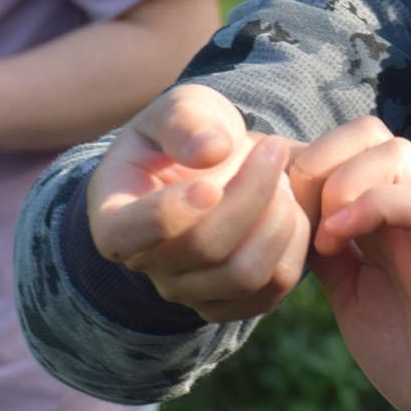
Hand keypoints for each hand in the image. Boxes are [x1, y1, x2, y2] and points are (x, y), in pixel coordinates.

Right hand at [85, 85, 393, 323]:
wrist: (217, 167)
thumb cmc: (189, 134)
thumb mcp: (181, 108)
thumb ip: (185, 121)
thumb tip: (211, 152)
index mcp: (115, 219)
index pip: (126, 235)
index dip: (168, 214)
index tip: (210, 183)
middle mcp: (149, 266)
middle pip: (204, 248)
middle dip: (251, 194)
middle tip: (274, 148)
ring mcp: (192, 291)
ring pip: (244, 275)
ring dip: (278, 219)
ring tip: (283, 179)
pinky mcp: (236, 302)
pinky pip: (276, 284)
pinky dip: (295, 241)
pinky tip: (289, 207)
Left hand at [311, 135, 410, 410]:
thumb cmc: (409, 348)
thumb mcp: (349, 291)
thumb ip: (327, 251)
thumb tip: (285, 219)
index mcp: (383, 214)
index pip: (348, 143)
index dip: (305, 159)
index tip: (277, 207)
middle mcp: (409, 207)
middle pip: (371, 131)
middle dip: (322, 156)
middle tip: (297, 209)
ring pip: (396, 152)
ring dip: (344, 180)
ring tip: (322, 231)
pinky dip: (370, 207)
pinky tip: (336, 244)